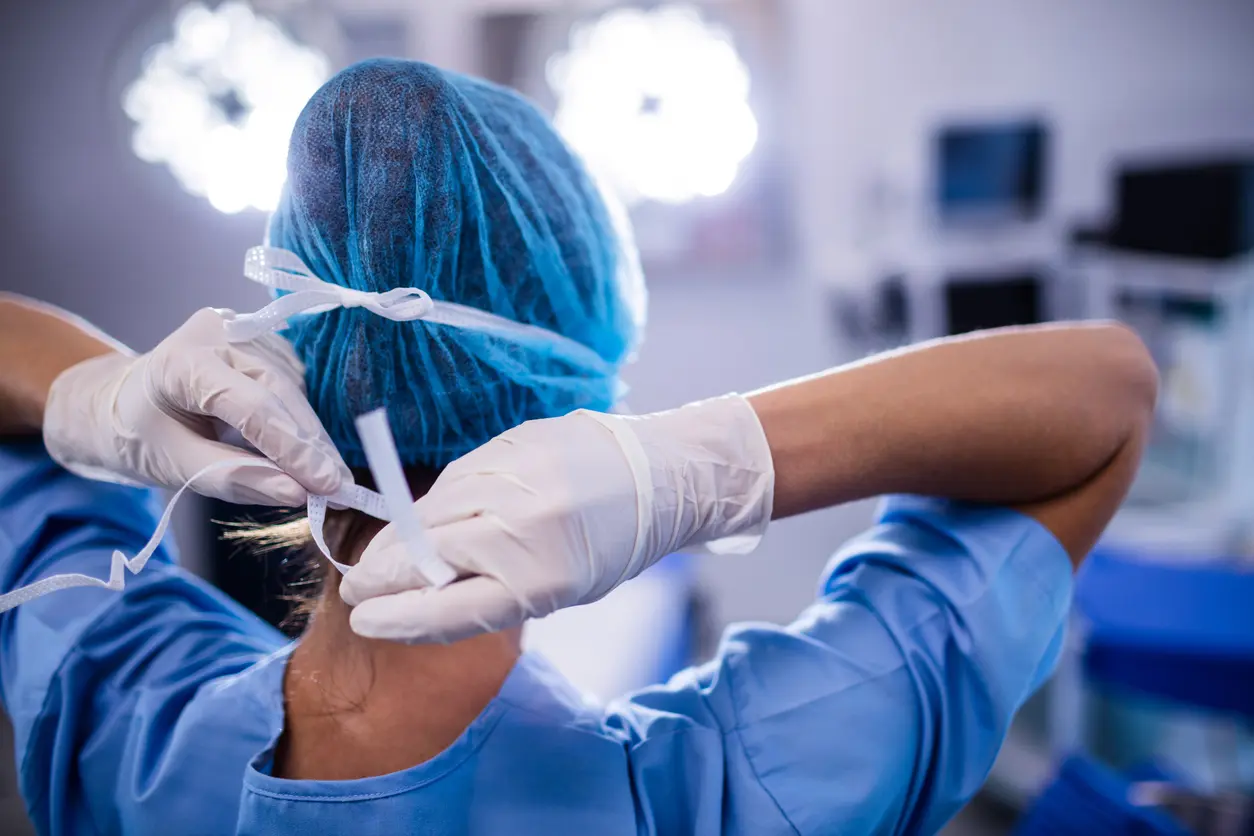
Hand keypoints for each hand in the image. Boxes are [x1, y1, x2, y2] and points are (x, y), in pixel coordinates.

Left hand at [42, 307, 348, 505]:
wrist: (123, 401)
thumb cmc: (140, 434)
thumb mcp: (175, 466)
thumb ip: (235, 478)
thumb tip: (297, 494)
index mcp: (183, 361)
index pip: (253, 406)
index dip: (293, 450)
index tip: (328, 486)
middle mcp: (218, 333)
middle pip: (280, 394)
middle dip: (311, 445)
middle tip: (339, 487)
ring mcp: (244, 332)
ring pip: (294, 390)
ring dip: (311, 437)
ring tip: (326, 476)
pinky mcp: (263, 343)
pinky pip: (294, 386)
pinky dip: (302, 424)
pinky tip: (307, 452)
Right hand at [340, 395, 773, 642]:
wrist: (654, 476)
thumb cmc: (608, 545)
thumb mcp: (559, 589)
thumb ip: (492, 595)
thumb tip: (415, 594)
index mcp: (539, 581)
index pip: (443, 609)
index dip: (395, 619)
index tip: (364, 619)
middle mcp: (523, 529)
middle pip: (423, 558)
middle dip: (378, 578)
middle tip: (355, 589)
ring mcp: (513, 480)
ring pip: (428, 514)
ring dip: (394, 540)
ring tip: (379, 559)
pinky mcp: (510, 444)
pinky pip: (452, 481)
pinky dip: (430, 505)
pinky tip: (418, 520)